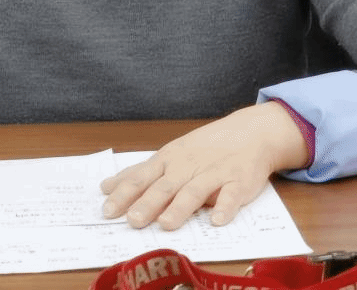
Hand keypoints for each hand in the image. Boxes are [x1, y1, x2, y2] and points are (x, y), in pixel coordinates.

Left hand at [99, 102, 308, 230]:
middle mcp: (187, 166)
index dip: (124, 194)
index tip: (107, 210)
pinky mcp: (238, 181)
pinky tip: (217, 220)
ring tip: (167, 224)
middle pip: (164, 186)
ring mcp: (213, 173)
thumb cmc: (204, 148)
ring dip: (180, 207)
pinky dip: (225, 206)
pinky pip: (231, 195)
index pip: (141, 177)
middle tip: (132, 221)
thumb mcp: (170, 155)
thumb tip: (107, 187)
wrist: (249, 132)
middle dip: (147, 203)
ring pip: (194, 191)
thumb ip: (141, 173)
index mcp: (168, 160)